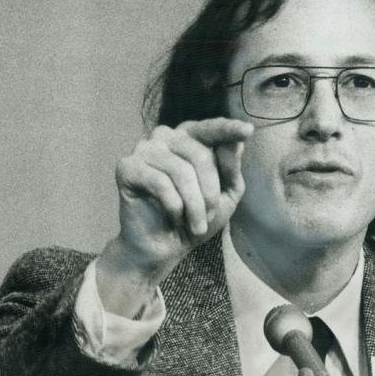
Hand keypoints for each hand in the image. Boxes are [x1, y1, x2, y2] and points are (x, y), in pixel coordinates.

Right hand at [96, 119, 253, 314]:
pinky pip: (160, 183)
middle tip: (209, 216)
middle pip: (199, 154)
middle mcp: (166, 137)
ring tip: (196, 224)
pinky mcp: (127, 167)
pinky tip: (174, 218)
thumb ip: (231, 168)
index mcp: (190, 138)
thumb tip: (237, 141)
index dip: (228, 129)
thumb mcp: (225, 194)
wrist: (165, 247)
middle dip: (210, 191)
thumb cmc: (197, 216)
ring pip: (180, 170)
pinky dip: (174, 207)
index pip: (211, 129)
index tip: (247, 130)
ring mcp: (144, 149)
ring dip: (194, 204)